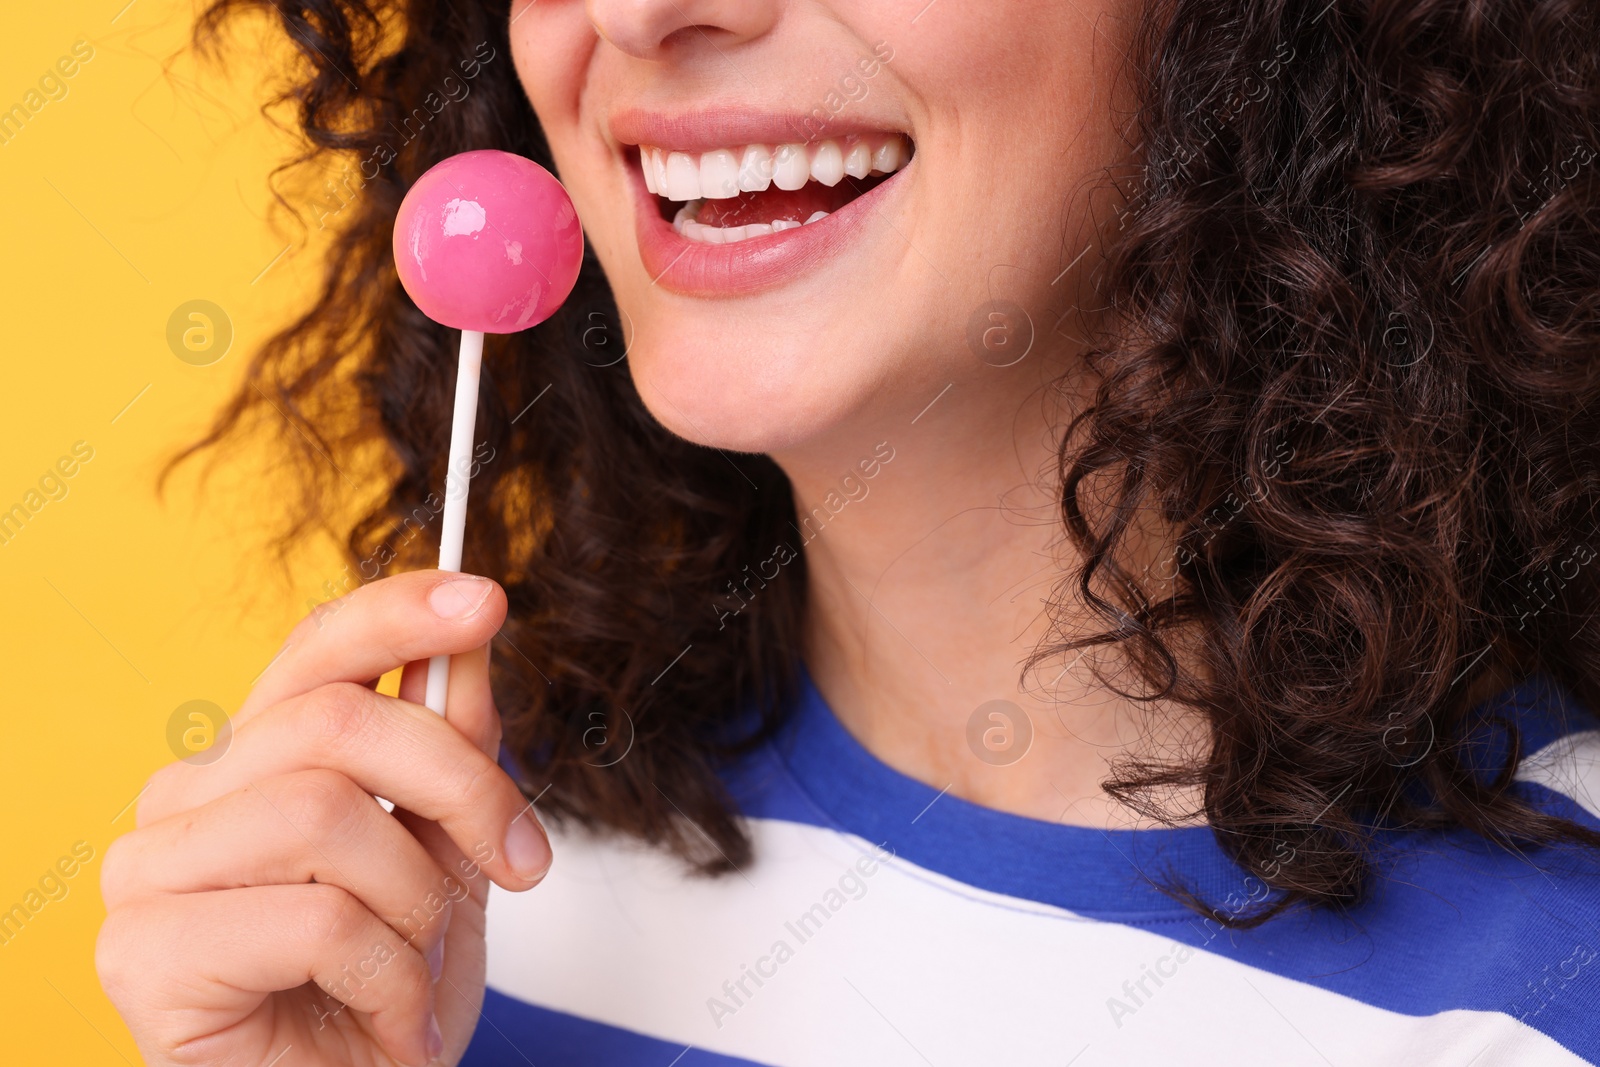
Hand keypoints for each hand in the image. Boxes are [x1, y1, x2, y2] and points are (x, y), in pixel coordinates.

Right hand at [96, 571, 551, 1066]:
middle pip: (337, 723)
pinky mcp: (144, 953)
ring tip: (422, 962)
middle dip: (462, 786)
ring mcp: (149, 872)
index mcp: (252, 762)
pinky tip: (387, 1017)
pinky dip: (389, 974)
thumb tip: (471, 645)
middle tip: (521, 859)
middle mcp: (184, 799)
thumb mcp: (448, 857)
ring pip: (326, 814)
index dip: (398, 615)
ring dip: (417, 899)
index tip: (485, 601)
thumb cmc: (384, 995)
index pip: (314, 652)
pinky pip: (316, 919)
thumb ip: (450, 754)